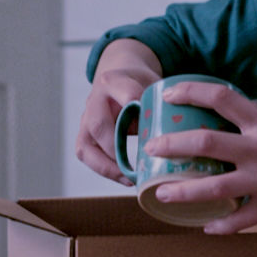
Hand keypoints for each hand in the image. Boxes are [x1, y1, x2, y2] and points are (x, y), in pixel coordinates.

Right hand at [74, 40, 162, 183]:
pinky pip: (86, 155)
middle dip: (117, 149)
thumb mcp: (151, 84)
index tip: (150, 123)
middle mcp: (94, 100)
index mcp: (113, 81)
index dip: (136, 106)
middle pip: (98, 125)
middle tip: (136, 166)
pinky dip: (104, 169)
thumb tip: (172, 136)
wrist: (117, 76)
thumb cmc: (138, 84)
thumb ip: (158, 104)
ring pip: (85, 146)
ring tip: (128, 179)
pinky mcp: (84, 135)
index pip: (125, 94)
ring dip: (107, 166)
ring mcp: (86, 119)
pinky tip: (123, 177)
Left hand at [145, 79, 256, 233]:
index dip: (191, 91)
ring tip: (162, 192)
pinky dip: (222, 225)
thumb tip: (234, 117)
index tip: (170, 93)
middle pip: (205, 142)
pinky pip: (240, 220)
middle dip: (172, 145)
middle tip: (152, 147)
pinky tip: (207, 227)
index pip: (221, 97)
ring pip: (214, 187)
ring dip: (184, 191)